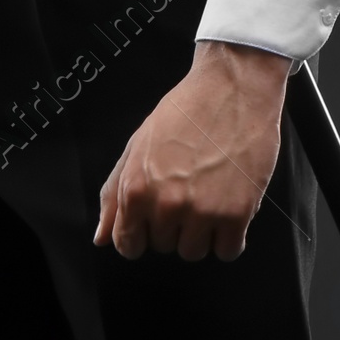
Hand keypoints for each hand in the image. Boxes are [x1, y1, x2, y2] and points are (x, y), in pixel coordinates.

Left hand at [94, 40, 290, 260]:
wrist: (234, 87)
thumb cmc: (187, 110)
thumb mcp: (138, 143)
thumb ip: (114, 193)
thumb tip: (102, 236)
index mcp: (136, 188)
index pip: (126, 244)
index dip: (139, 233)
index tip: (151, 222)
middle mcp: (166, 204)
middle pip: (162, 246)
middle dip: (171, 224)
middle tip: (186, 188)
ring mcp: (202, 212)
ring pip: (193, 252)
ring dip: (200, 232)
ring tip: (208, 194)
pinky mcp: (237, 214)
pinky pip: (227, 252)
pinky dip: (229, 237)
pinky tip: (228, 207)